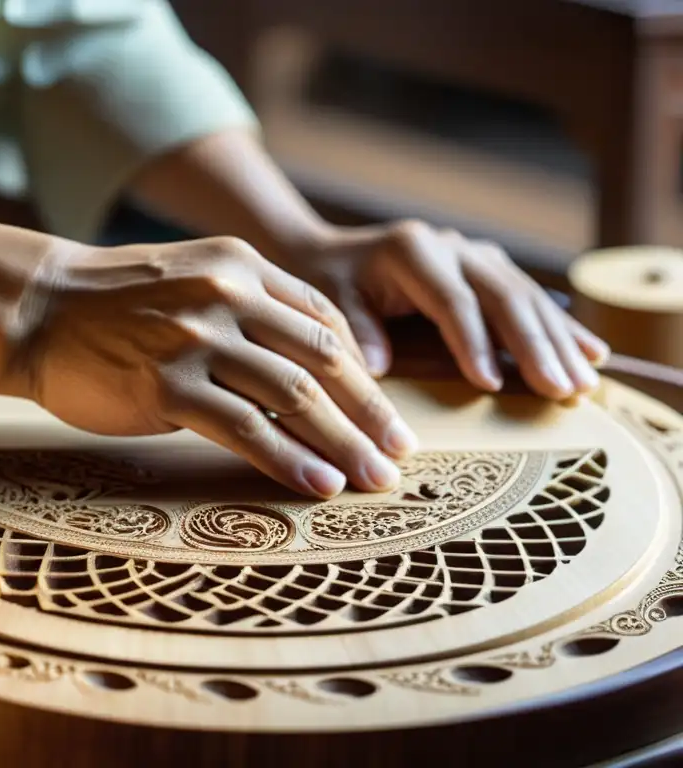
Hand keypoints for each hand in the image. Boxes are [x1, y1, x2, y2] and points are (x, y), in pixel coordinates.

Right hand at [13, 237, 418, 497]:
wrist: (35, 309)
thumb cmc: (113, 305)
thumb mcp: (190, 281)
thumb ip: (246, 308)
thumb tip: (301, 367)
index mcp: (241, 266)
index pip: (324, 319)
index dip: (364, 371)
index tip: (384, 411)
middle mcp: (228, 294)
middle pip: (324, 358)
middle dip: (371, 412)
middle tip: (402, 453)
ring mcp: (197, 337)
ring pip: (295, 394)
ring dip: (344, 443)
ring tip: (375, 480)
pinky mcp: (167, 383)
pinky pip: (246, 426)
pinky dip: (290, 459)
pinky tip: (318, 484)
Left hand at [281, 221, 609, 399]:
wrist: (325, 254)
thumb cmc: (324, 284)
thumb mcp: (328, 304)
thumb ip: (354, 331)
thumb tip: (377, 369)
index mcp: (412, 252)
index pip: (453, 301)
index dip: (475, 343)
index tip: (491, 385)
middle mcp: (450, 247)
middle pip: (503, 297)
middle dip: (536, 347)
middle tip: (561, 391)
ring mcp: (473, 255)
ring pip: (526, 298)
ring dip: (559, 342)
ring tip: (584, 385)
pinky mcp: (486, 268)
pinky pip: (530, 298)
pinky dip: (561, 328)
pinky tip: (592, 354)